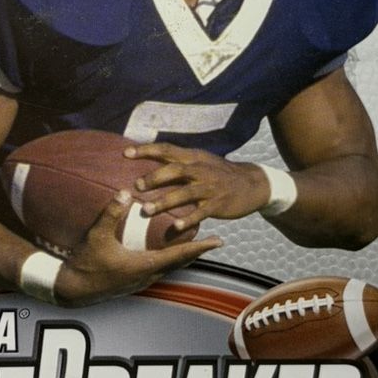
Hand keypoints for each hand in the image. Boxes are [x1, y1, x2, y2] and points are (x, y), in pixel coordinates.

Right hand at [55, 191, 219, 306]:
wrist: (72, 289)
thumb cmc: (85, 263)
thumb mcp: (96, 235)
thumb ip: (111, 213)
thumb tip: (125, 192)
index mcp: (144, 266)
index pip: (179, 255)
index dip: (200, 247)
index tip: (217, 240)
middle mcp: (148, 276)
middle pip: (180, 262)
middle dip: (197, 250)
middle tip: (213, 239)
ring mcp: (141, 281)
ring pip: (171, 267)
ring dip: (184, 255)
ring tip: (195, 243)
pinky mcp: (134, 282)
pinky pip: (160, 269)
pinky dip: (170, 259)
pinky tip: (167, 252)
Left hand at [125, 142, 272, 234]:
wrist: (252, 184)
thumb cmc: (219, 173)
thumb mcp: (200, 161)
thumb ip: (178, 161)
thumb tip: (150, 159)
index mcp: (193, 157)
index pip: (167, 149)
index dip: (146, 150)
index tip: (125, 153)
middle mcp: (200, 170)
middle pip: (175, 170)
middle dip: (154, 177)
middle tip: (135, 186)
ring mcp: (210, 187)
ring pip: (185, 193)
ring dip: (164, 201)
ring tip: (146, 210)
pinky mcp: (218, 204)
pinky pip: (201, 212)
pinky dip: (188, 220)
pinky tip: (175, 228)